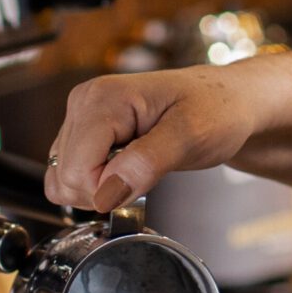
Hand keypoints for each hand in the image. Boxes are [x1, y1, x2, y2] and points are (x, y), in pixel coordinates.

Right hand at [45, 67, 261, 212]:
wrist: (229, 102)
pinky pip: (72, 174)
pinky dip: (97, 184)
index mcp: (104, 98)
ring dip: (99, 189)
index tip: (143, 182)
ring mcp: (82, 117)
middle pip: (63, 176)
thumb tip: (105, 194)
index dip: (106, 190)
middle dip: (101, 192)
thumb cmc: (216, 111)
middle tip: (145, 176)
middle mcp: (84, 103)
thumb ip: (146, 163)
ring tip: (137, 171)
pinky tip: (126, 171)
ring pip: (62, 178)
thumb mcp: (191, 137)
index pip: (75, 168)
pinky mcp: (86, 132)